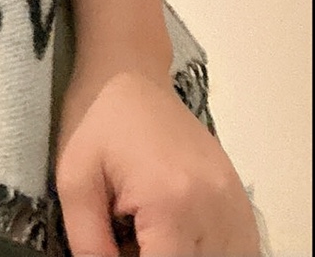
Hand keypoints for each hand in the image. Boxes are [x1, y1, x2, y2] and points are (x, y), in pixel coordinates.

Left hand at [54, 70, 260, 256]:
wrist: (130, 75)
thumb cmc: (96, 122)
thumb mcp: (74, 181)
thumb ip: (89, 243)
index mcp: (171, 202)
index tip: (118, 246)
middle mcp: (214, 206)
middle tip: (128, 235)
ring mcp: (234, 201)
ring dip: (185, 255)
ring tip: (151, 233)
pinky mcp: (240, 197)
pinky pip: (240, 248)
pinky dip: (210, 251)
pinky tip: (179, 237)